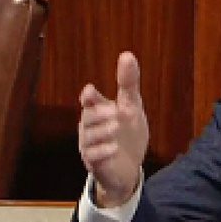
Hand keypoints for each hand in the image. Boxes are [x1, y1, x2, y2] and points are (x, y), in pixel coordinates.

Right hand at [78, 52, 149, 207]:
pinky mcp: (95, 163)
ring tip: (115, 128)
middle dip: (98, 115)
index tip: (91, 92)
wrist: (129, 167)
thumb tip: (127, 54)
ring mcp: (90, 146)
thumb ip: (128, 84)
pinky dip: (102, 152)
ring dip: (102, 132)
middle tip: (115, 112)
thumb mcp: (132, 107)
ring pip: (89, 138)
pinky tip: (113, 148)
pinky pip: (93, 157)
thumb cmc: (127, 133)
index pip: (90, 102)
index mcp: (98, 112)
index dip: (89, 97)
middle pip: (88, 119)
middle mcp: (90, 128)